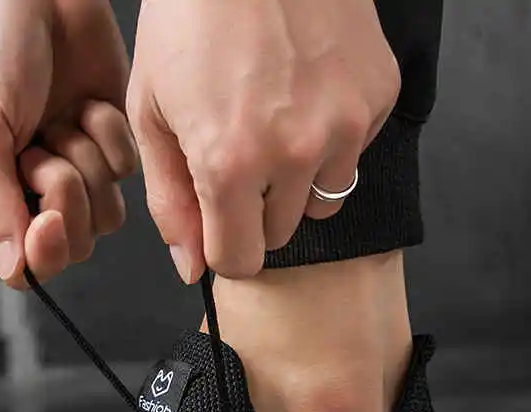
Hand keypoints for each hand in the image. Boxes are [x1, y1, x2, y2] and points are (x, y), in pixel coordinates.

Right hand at [0, 0, 136, 286]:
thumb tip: (13, 269)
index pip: (24, 266)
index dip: (43, 250)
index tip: (46, 214)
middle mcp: (32, 195)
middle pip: (72, 247)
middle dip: (66, 196)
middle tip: (45, 149)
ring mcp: (75, 174)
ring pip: (105, 218)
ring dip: (89, 166)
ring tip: (63, 122)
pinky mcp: (109, 150)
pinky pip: (126, 175)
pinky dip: (110, 139)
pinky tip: (86, 106)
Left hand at [127, 0, 400, 282]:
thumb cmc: (190, 16)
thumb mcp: (152, 113)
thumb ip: (170, 202)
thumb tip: (192, 268)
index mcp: (230, 163)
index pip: (239, 261)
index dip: (222, 246)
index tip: (216, 221)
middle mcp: (295, 154)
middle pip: (276, 236)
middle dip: (252, 210)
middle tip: (236, 152)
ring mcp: (345, 125)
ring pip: (318, 203)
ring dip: (292, 182)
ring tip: (271, 122)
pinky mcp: (377, 97)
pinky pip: (351, 157)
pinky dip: (327, 141)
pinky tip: (303, 95)